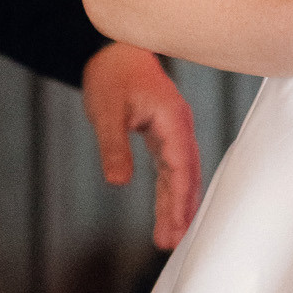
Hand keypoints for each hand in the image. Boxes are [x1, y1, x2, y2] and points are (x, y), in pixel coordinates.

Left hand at [81, 44, 203, 247]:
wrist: (116, 49)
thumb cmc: (113, 74)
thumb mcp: (106, 110)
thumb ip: (114, 146)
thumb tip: (119, 182)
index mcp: (172, 119)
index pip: (180, 166)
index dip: (180, 198)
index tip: (177, 226)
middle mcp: (179, 127)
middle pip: (186, 176)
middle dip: (182, 210)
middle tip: (173, 243)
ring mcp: (173, 131)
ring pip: (180, 175)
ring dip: (176, 205)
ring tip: (169, 239)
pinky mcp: (163, 135)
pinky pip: (171, 169)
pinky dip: (170, 192)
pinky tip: (167, 214)